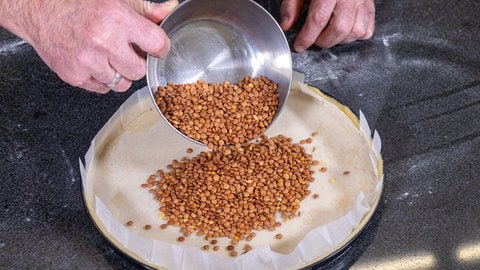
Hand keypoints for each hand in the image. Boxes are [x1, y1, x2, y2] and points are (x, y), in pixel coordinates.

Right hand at [1, 0, 176, 92]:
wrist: (37, 8)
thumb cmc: (77, 2)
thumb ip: (146, 9)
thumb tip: (169, 11)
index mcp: (117, 19)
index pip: (157, 45)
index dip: (159, 47)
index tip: (154, 47)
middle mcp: (102, 41)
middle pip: (139, 70)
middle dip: (135, 62)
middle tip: (124, 50)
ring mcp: (86, 61)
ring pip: (121, 84)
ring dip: (118, 73)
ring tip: (106, 55)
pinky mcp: (73, 75)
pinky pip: (102, 89)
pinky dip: (101, 79)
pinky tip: (93, 62)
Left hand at [280, 0, 374, 50]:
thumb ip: (292, 6)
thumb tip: (287, 25)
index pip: (318, 20)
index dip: (307, 37)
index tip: (300, 45)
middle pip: (339, 29)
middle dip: (324, 41)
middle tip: (314, 39)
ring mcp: (362, 0)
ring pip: (356, 32)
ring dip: (340, 40)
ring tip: (329, 34)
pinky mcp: (370, 5)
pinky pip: (367, 29)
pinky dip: (355, 35)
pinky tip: (344, 30)